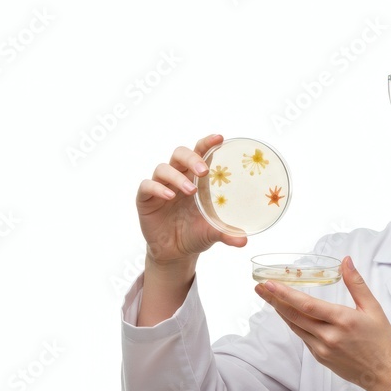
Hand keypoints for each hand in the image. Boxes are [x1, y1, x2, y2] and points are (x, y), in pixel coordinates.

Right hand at [136, 134, 247, 266]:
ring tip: (191, 190)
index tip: (219, 138)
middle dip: (192, 158)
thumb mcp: (213, 233)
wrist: (175, 252)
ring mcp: (161, 186)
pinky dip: (158, 188)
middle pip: (180, 154)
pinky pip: (147, 186)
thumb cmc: (196, 234)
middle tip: (204, 171)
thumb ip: (228, 233)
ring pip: (163, 168)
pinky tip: (169, 196)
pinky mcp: (146, 199)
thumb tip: (244, 241)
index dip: (207, 144)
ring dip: (177, 177)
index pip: (201, 154)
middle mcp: (178, 178)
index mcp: (196, 179)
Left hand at [254, 256, 390, 390]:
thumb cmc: (382, 341)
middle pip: (294, 315)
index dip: (286, 294)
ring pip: (295, 327)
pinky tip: (288, 314)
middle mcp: (329, 336)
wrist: (384, 374)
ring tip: (268, 297)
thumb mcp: (374, 308)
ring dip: (280, 311)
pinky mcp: (320, 357)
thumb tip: (346, 261)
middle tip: (260, 286)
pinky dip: (293, 323)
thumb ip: (357, 284)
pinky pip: (303, 337)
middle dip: (274, 299)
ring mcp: (322, 349)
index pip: (307, 305)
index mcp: (343, 320)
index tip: (270, 283)